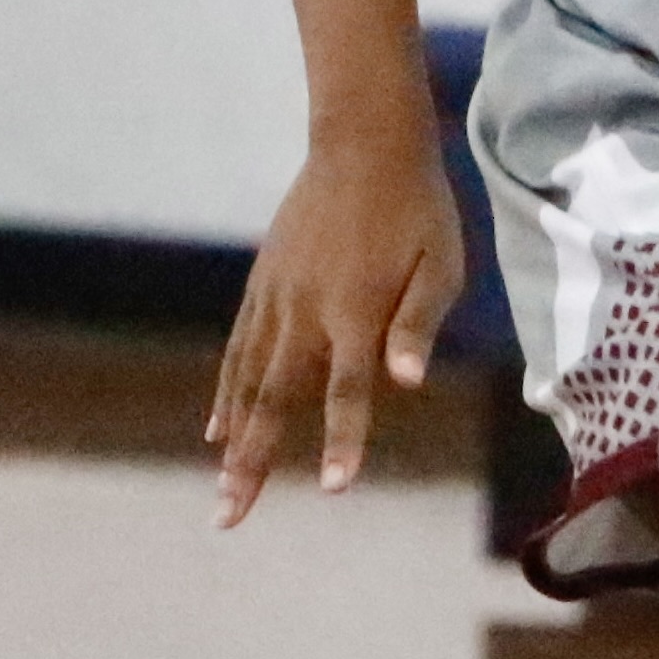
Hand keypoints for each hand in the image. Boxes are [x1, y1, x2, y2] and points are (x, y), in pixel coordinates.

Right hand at [208, 130, 464, 518]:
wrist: (364, 144)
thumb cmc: (417, 210)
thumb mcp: (440, 264)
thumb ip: (418, 324)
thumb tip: (408, 380)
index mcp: (354, 310)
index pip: (348, 389)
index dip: (343, 439)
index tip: (335, 488)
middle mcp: (305, 311)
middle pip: (274, 399)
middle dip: (253, 462)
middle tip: (229, 514)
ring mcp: (277, 298)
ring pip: (246, 381)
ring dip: (234, 438)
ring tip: (223, 487)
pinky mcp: (263, 285)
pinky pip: (238, 349)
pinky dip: (226, 393)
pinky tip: (217, 429)